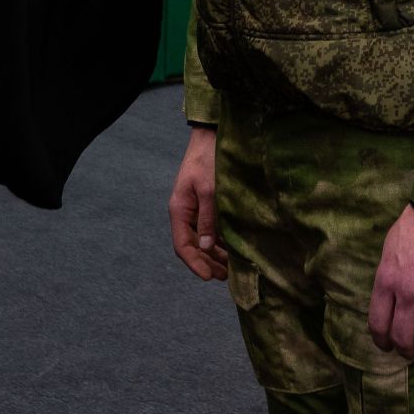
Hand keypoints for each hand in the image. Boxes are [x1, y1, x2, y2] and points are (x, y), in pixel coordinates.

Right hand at [168, 126, 227, 280]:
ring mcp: (195, 209)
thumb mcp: (209, 190)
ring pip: (202, 239)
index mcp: (180, 210)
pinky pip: (210, 229)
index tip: (209, 277)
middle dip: (207, 262)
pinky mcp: (206, 204)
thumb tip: (205, 247)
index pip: (182, 245)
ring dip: (215, 254)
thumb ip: (208, 219)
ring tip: (231, 267)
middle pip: (192, 246)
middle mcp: (185, 213)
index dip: (195, 263)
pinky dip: (220, 241)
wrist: (211, 136)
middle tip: (226, 276)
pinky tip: (233, 248)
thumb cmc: (208, 160)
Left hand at [368, 204, 413, 358]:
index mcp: (387, 281)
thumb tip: (387, 305)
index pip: (378, 324)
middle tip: (409, 353)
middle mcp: (408, 292)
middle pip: (402, 338)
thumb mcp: (388, 251)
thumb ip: (387, 280)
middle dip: (404, 351)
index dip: (381, 342)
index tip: (386, 346)